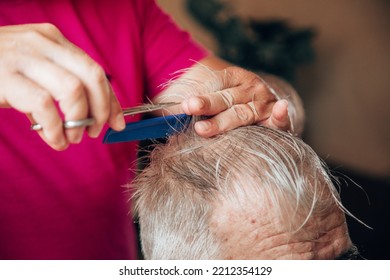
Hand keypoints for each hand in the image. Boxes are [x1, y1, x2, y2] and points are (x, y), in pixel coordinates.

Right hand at [0, 23, 124, 149]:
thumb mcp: (33, 67)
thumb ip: (59, 83)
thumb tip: (88, 115)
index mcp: (54, 40)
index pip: (96, 70)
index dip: (112, 100)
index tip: (118, 122)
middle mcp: (43, 43)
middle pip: (93, 76)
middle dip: (103, 109)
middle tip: (95, 131)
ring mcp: (24, 57)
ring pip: (73, 90)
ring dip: (79, 120)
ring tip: (73, 138)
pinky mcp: (5, 77)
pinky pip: (44, 106)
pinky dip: (55, 129)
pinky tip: (54, 139)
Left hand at [181, 65, 292, 136]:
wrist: (258, 105)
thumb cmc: (224, 108)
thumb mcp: (204, 101)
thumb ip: (182, 105)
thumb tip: (156, 111)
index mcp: (232, 77)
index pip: (215, 84)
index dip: (199, 94)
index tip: (183, 104)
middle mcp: (250, 86)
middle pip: (225, 98)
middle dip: (207, 104)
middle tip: (189, 108)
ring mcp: (264, 101)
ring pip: (242, 114)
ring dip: (224, 121)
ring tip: (203, 129)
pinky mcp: (277, 116)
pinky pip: (279, 120)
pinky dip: (281, 116)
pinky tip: (281, 109)